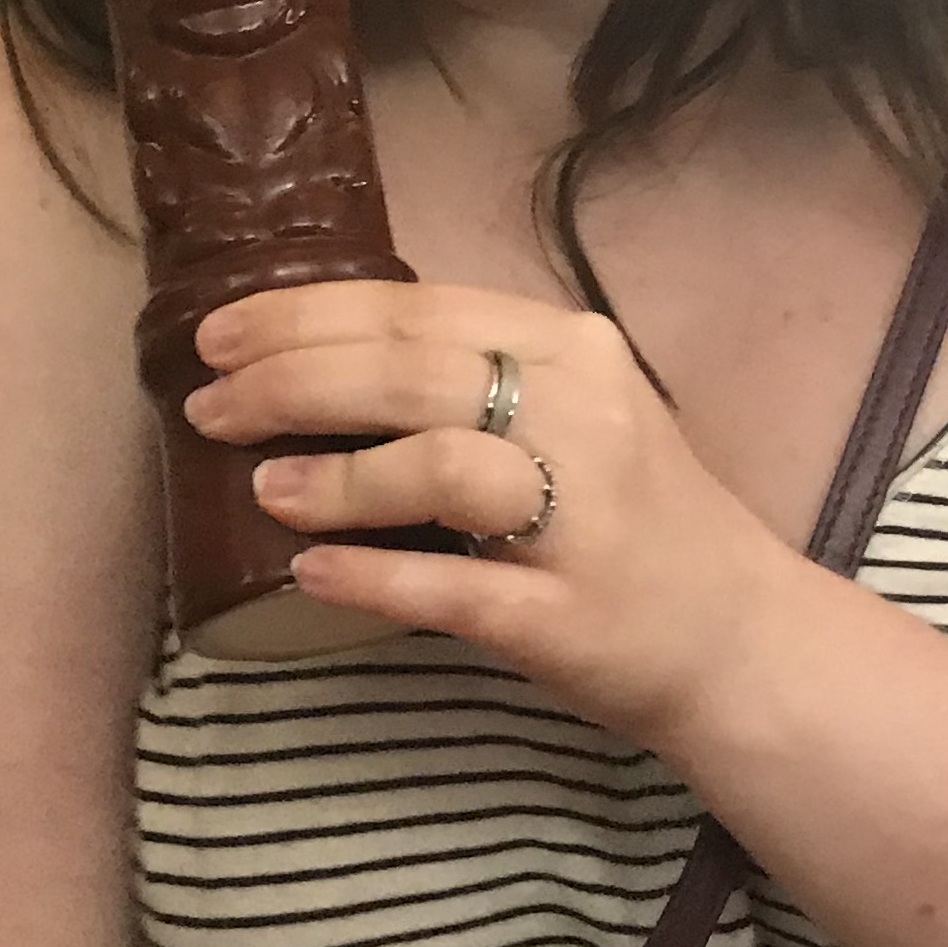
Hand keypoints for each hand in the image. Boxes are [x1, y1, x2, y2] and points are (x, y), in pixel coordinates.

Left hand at [187, 284, 805, 746]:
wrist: (740, 635)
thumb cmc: (630, 515)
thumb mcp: (572, 409)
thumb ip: (473, 375)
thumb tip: (317, 352)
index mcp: (573, 349)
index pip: (419, 310)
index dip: (305, 316)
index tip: (220, 333)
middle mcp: (585, 417)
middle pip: (415, 375)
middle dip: (292, 381)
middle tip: (207, 403)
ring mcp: (583, 519)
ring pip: (441, 467)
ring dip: (337, 475)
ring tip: (262, 487)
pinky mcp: (570, 616)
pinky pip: (456, 587)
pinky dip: (374, 576)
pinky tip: (312, 573)